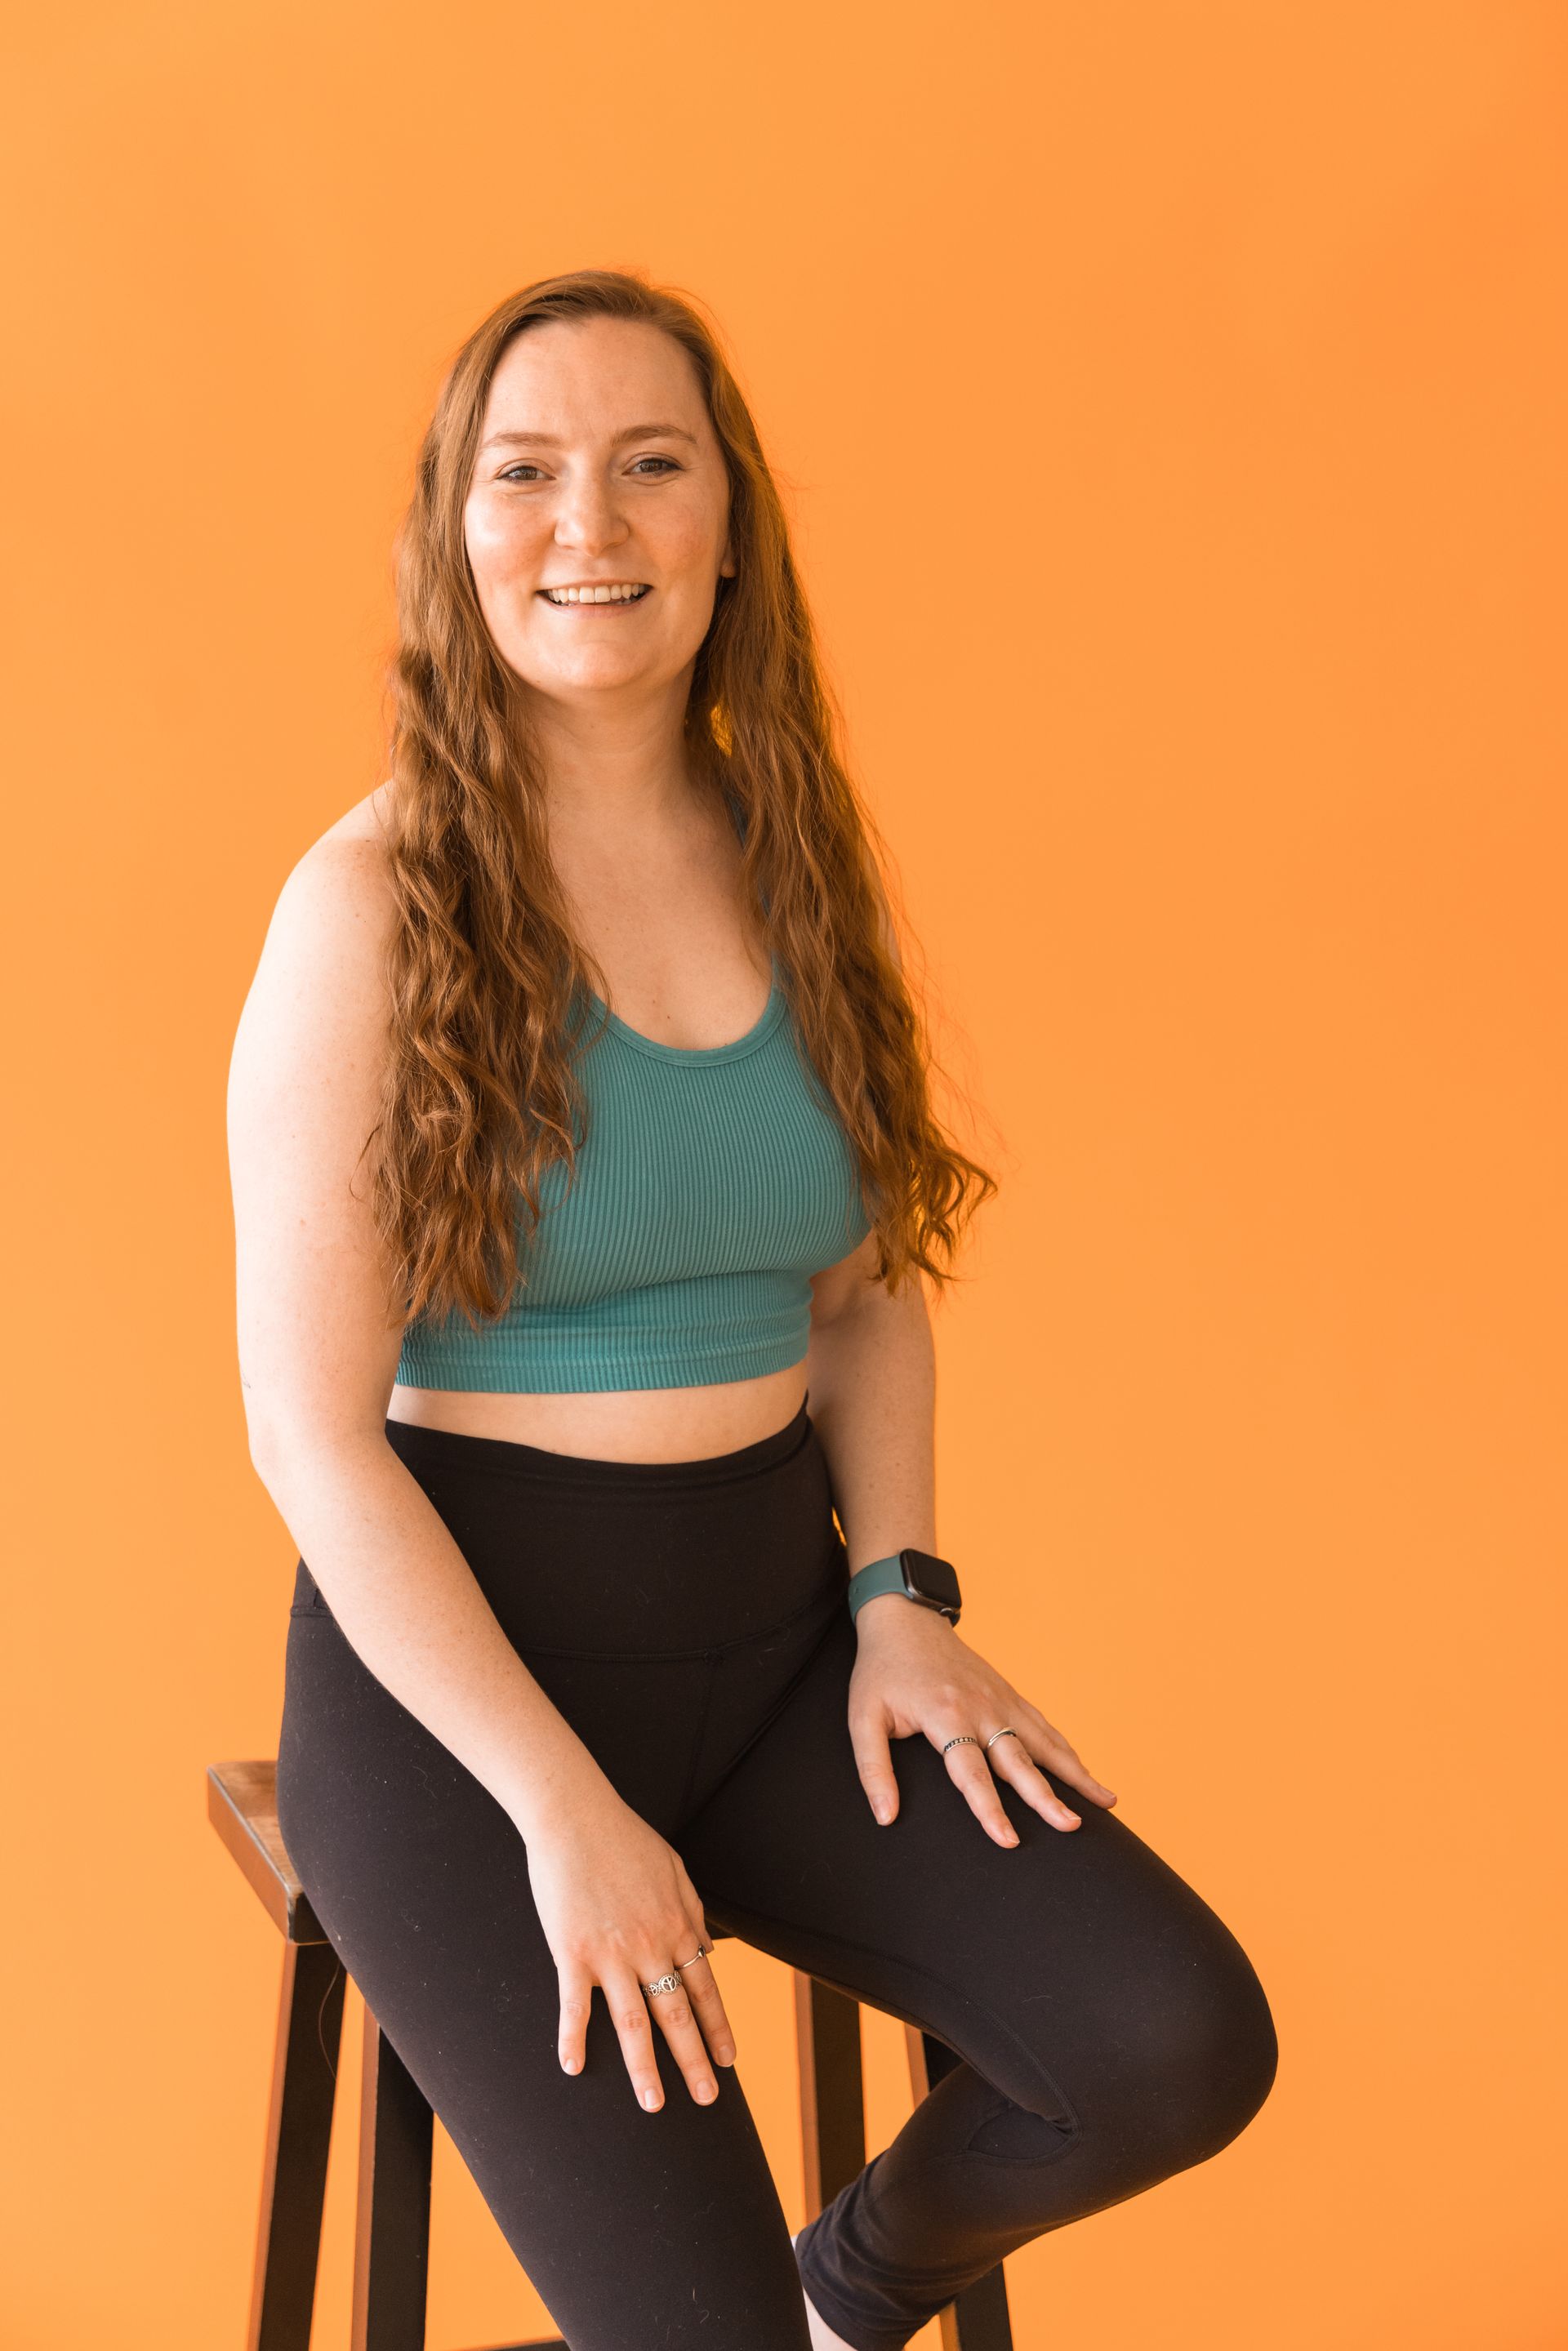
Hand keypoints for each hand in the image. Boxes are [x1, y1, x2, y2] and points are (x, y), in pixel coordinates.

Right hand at [520, 1777, 735, 2110]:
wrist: (576, 1815)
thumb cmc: (625, 1839)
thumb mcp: (675, 1871)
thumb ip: (692, 1913)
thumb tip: (708, 1949)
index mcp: (678, 1926)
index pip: (705, 1989)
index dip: (718, 2028)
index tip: (729, 2061)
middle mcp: (651, 1946)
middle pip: (678, 2015)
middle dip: (694, 2060)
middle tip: (707, 2099)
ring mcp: (612, 1953)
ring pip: (634, 2022)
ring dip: (645, 2068)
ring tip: (653, 2104)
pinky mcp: (573, 1952)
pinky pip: (576, 2005)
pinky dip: (574, 2038)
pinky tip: (574, 2067)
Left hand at [847, 1595, 1118, 1844]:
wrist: (904, 1619)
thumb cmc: (881, 1672)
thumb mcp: (862, 1717)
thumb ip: (873, 1768)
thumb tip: (886, 1818)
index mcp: (944, 1714)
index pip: (970, 1772)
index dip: (989, 1809)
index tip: (1009, 1841)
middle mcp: (980, 1707)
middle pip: (1017, 1760)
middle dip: (1045, 1797)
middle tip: (1071, 1827)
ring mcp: (1000, 1699)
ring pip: (1044, 1742)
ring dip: (1075, 1773)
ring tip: (1106, 1803)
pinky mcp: (1009, 1694)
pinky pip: (1044, 1726)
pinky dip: (1068, 1751)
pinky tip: (1086, 1775)